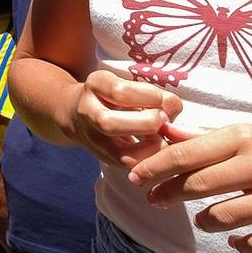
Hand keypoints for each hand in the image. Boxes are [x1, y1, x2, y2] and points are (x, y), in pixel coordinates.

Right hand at [68, 69, 182, 169]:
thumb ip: (152, 93)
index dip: (149, 96)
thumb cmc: (113, 96)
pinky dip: (152, 160)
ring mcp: (96, 141)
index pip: (119, 92)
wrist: (78, 115)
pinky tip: (159, 149)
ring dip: (152, 149)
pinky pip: (133, 167)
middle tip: (163, 120)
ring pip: (121, 155)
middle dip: (145, 124)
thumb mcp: (126, 84)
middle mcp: (88, 114)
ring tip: (164, 138)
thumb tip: (173, 106)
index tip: (163, 99)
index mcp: (95, 86)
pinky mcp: (107, 160)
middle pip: (109, 124)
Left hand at [127, 123, 251, 252]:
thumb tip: (175, 137)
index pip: (188, 152)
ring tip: (206, 218)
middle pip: (196, 185)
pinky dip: (241, 244)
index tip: (132, 175)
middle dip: (168, 193)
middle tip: (155, 200)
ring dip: (206, 220)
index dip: (155, 166)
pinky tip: (242, 239)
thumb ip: (227, 144)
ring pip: (220, 218)